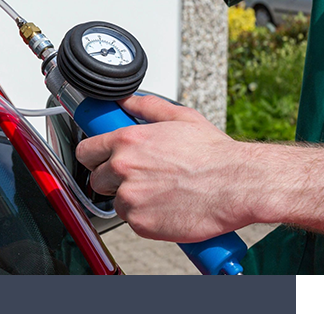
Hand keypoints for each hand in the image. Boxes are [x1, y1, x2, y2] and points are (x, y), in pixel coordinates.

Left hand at [75, 94, 261, 242]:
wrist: (238, 184)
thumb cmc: (214, 153)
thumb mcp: (180, 117)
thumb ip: (146, 107)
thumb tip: (126, 100)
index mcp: (127, 141)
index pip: (86, 151)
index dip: (93, 157)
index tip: (99, 161)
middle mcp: (122, 168)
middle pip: (96, 180)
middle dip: (112, 181)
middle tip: (138, 179)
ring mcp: (130, 197)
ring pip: (116, 203)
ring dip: (132, 201)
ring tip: (159, 194)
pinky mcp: (141, 223)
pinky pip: (133, 222)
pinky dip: (147, 218)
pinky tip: (167, 208)